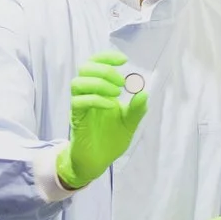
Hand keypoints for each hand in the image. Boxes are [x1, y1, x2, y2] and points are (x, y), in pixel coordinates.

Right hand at [56, 50, 148, 189]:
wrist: (98, 162)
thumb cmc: (110, 140)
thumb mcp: (129, 123)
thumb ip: (136, 109)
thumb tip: (144, 92)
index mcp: (99, 91)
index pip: (95, 64)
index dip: (107, 57)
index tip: (124, 60)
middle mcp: (87, 95)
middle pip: (84, 68)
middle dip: (104, 70)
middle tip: (122, 83)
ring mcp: (80, 107)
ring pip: (77, 83)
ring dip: (99, 83)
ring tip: (116, 94)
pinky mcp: (76, 119)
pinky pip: (78, 102)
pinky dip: (96, 99)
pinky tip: (110, 106)